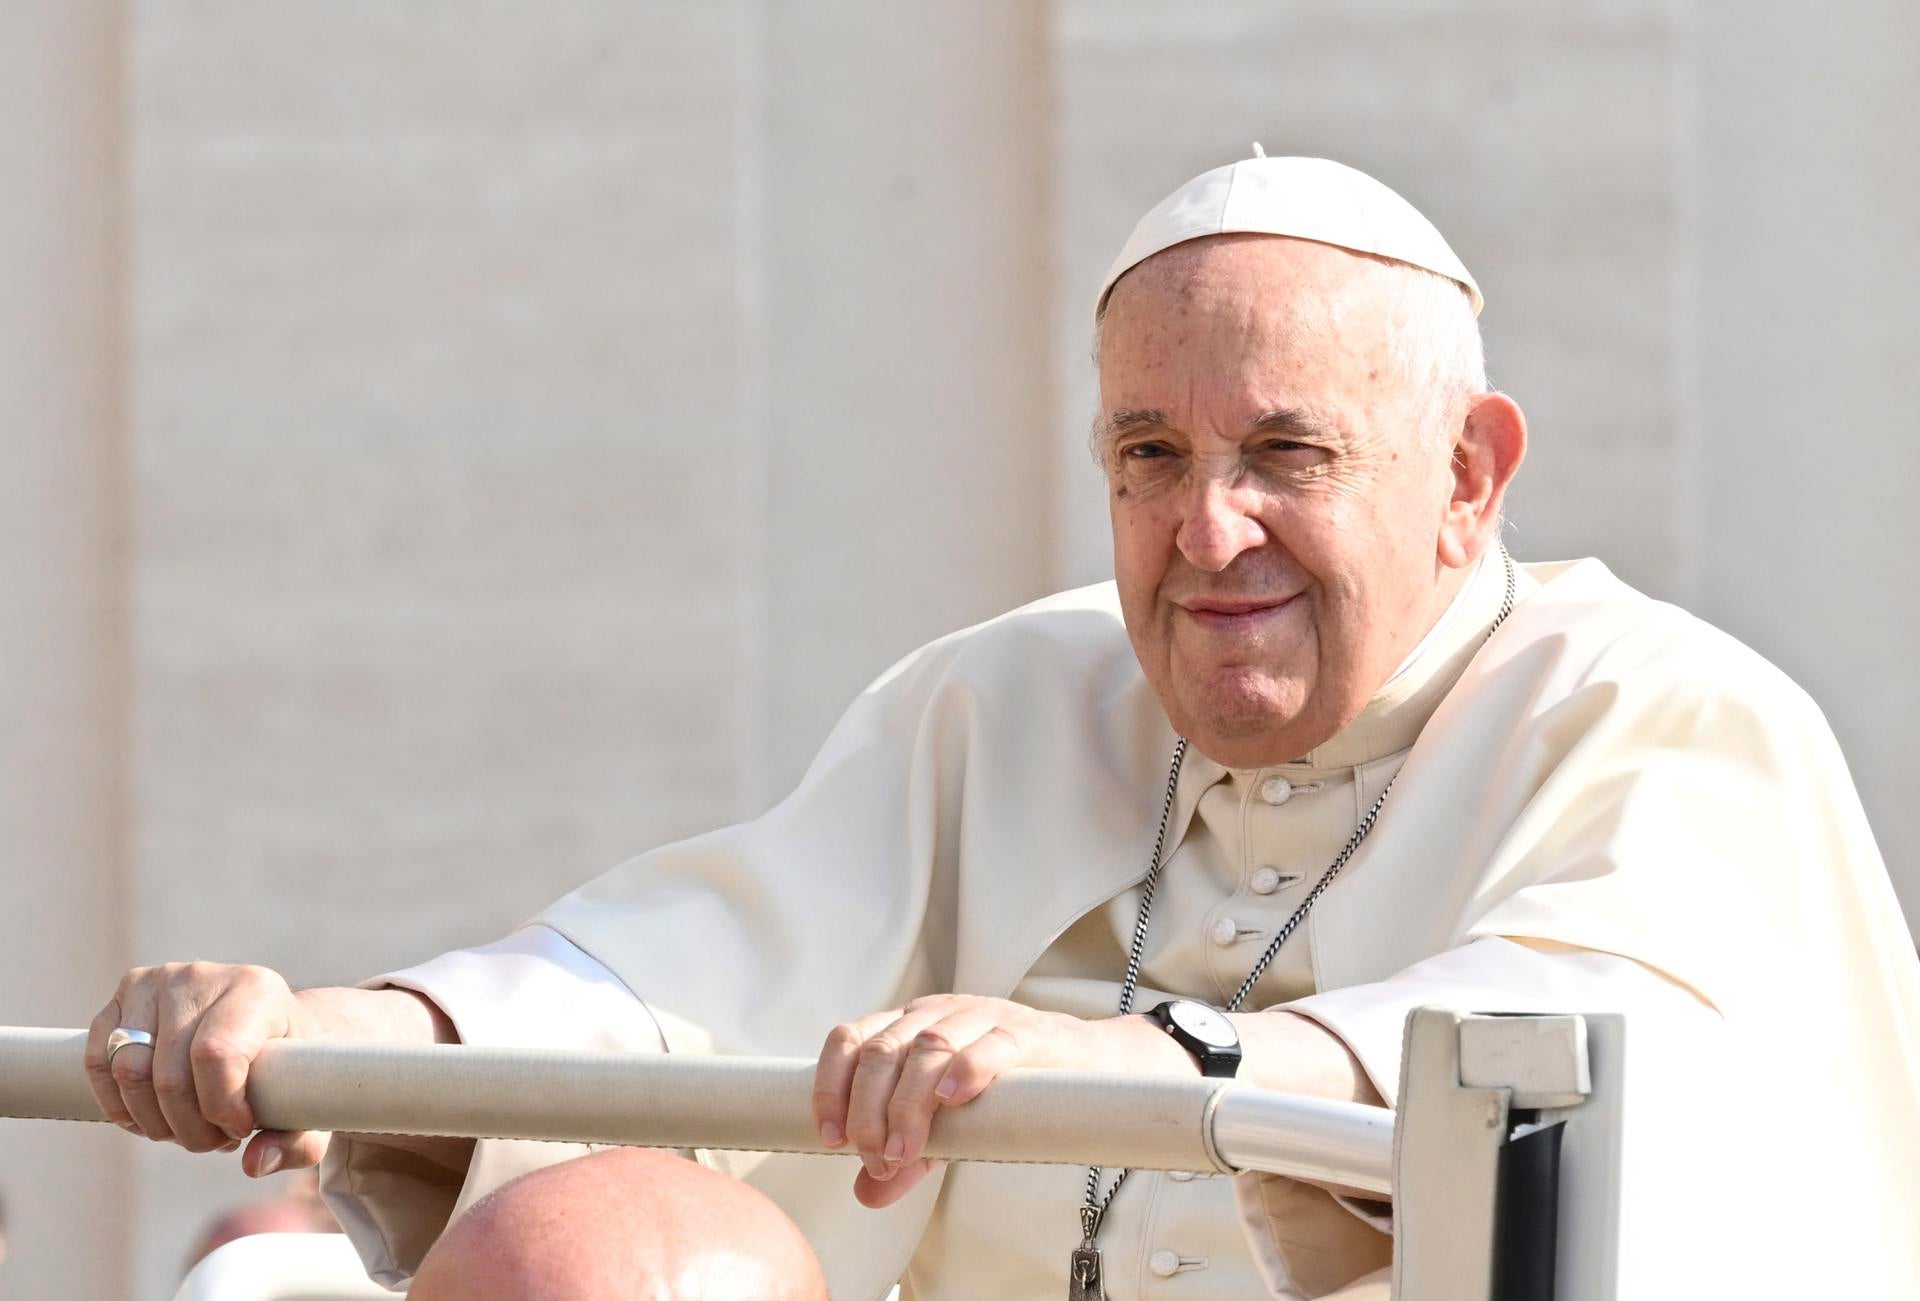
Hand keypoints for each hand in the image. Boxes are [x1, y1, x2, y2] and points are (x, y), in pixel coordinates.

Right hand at [85, 962, 324, 1174]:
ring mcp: (156, 983)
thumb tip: (254, 1164)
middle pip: (169, 1075)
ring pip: (129, 1073)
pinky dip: (120, 1105)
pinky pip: (99, 1063)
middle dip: (189, 1127)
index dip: (220, 1107)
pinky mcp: (123, 997)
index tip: (240, 1131)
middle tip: (215, 1142)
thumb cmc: (288, 1065)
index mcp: (257, 990)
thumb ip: (295, 1143)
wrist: (269, 1023)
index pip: (217, 1054)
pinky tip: (151, 1119)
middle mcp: (202, 977)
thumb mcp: (307, 1101)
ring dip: (154, 1121)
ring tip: (188, 1130)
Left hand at [811, 995, 1118, 1208]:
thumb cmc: (1000, 1091)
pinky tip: (952, 1099)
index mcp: (905, 1027)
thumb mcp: (945, 1129)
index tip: (831, 1139)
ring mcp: (978, 1016)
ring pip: (928, 1047)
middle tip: (878, 1159)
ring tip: (906, 1150)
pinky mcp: (1024, 1031)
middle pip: (883, 1050)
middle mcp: (934, 1014)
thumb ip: (905, 1159)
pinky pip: (990, 1042)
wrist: (1077, 1065)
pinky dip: (966, 1068)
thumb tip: (865, 1193)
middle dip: (869, 1110)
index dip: (832, 1087)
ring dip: (908, 1103)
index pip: (850, 1040)